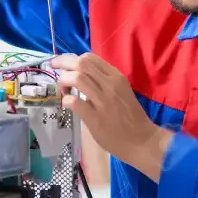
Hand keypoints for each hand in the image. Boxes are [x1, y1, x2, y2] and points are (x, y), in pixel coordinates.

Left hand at [51, 53, 173, 180]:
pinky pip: (74, 102)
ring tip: (64, 90)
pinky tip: (68, 105)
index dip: (72, 59)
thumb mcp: (120, 91)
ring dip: (64, 81)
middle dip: (63, 64)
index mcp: (116, 76)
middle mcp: (110, 84)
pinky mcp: (95, 118)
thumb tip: (80, 74)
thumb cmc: (130, 116)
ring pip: (77, 78)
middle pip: (81, 63)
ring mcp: (103, 100)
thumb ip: (104, 81)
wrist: (142, 140)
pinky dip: (66, 100)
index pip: (90, 58)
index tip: (64, 65)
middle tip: (56, 71)